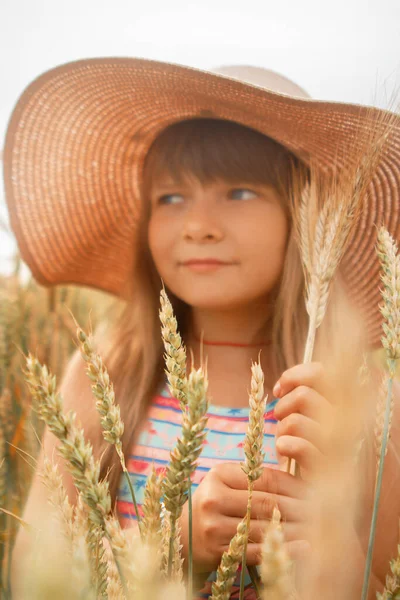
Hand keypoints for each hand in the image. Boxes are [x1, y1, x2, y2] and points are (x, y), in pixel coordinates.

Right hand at [179, 462, 310, 573]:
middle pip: (264, 502)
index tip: (313, 488)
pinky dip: (282, 549)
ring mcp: (213, 526)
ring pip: (262, 527)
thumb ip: (252, 478)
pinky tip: (303, 547)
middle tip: (323, 509)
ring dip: (294, 529)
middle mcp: (213, 498)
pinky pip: (256, 550)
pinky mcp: (218, 551)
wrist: (183, 534)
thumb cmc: (213, 503)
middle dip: (296, 506)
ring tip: (319, 529)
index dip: (290, 483)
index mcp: (218, 475)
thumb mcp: (226, 483)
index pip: (261, 478)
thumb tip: (297, 479)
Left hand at [273, 362, 335, 480]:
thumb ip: (304, 402)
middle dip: (284, 405)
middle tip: (280, 418)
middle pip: (305, 395)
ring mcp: (338, 447)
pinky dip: (285, 446)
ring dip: (282, 429)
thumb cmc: (317, 456)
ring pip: (296, 421)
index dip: (294, 376)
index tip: (278, 390)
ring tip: (282, 440)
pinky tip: (284, 452)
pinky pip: (300, 447)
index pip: (321, 373)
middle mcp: (346, 423)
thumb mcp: (314, 423)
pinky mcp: (327, 470)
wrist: (328, 498)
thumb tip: (281, 387)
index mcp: (345, 406)